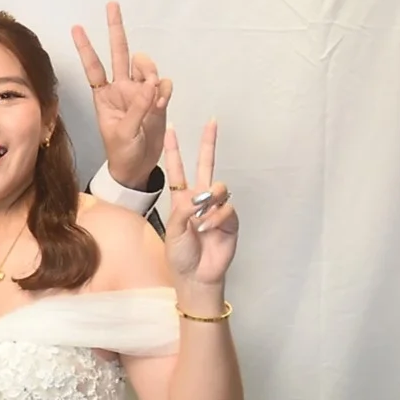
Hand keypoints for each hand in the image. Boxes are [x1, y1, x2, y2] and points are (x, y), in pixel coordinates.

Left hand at [72, 1, 171, 189]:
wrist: (137, 167)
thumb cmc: (121, 152)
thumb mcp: (123, 133)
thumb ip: (137, 109)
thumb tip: (151, 85)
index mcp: (104, 96)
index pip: (93, 67)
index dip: (86, 48)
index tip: (77, 27)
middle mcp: (121, 88)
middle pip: (119, 53)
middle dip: (116, 29)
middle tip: (112, 6)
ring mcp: (140, 92)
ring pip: (146, 67)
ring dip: (150, 72)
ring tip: (153, 92)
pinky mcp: (157, 99)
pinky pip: (164, 84)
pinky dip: (165, 90)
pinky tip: (161, 102)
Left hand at [161, 122, 237, 288]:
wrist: (195, 275)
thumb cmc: (180, 255)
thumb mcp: (173, 231)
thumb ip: (183, 211)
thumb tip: (199, 199)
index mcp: (182, 199)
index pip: (177, 170)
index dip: (174, 150)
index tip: (170, 130)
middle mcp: (200, 199)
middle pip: (206, 165)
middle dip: (208, 144)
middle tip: (211, 123)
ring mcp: (216, 208)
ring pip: (220, 187)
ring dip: (210, 199)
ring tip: (201, 219)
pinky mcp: (230, 220)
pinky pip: (227, 209)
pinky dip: (217, 218)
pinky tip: (209, 229)